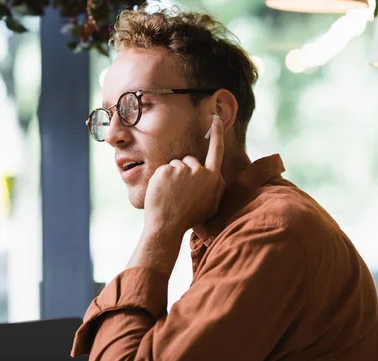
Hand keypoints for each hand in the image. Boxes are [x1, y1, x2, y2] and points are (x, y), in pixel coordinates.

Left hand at [144, 114, 225, 236]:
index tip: (214, 118)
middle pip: (189, 160)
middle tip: (179, 193)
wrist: (167, 226)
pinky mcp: (166, 170)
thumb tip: (217, 176)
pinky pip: (163, 169)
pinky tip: (162, 192)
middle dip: (183, 171)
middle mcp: (199, 171)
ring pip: (175, 165)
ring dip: (172, 176)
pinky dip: (160, 179)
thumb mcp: (211, 204)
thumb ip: (215, 187)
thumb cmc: (189, 218)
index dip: (216, 133)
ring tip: (171, 194)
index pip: (216, 150)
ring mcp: (182, 170)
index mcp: (213, 178)